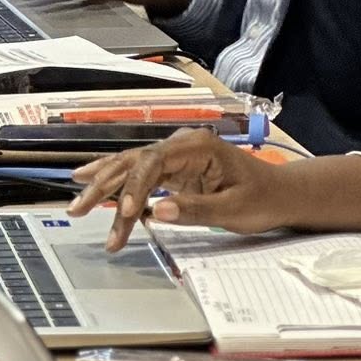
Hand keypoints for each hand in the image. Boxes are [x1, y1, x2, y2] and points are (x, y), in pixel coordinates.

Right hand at [67, 131, 286, 250]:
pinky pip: (138, 176)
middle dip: (105, 186)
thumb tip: (158, 211)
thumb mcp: (234, 210)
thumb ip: (195, 210)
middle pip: (134, 162)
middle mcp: (180, 146)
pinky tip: (92, 182)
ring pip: (131, 168)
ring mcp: (175, 156)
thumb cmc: (263, 199)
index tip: (127, 213)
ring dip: (104, 186)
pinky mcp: (173, 171)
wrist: (281, 194)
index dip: (135, 187)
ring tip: (78, 204)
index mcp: (197, 147)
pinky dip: (116, 183)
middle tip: (81, 209)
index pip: (154, 163)